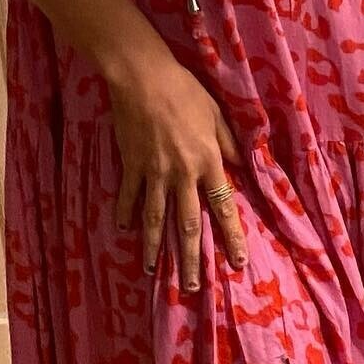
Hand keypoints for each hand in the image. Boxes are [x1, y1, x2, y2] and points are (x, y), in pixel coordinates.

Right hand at [106, 49, 249, 290]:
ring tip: (154, 270)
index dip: (231, 236)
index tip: (236, 261)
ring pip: (157, 218)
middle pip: (189, 224)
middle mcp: (183, 174)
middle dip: (191, 258)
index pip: (224, 206)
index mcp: (208, 161)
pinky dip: (126, 213)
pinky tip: (124, 230)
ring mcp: (155, 172)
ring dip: (156, 247)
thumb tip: (240, 166)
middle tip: (191, 286)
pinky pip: (130, 195)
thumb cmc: (184, 89)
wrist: (144, 77)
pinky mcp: (132, 164)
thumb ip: (228, 141)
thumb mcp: (215, 112)